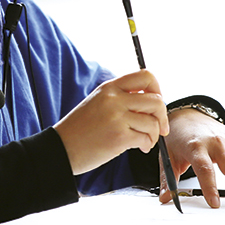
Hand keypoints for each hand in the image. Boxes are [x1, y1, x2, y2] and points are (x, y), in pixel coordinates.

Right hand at [53, 70, 168, 174]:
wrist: (61, 148)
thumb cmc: (79, 129)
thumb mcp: (97, 102)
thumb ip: (120, 97)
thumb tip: (149, 100)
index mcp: (109, 88)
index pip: (146, 76)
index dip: (157, 89)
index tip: (156, 103)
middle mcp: (114, 99)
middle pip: (156, 100)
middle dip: (162, 116)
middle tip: (160, 128)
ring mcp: (117, 117)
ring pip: (153, 122)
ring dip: (154, 135)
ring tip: (145, 141)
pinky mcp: (119, 137)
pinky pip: (146, 138)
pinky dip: (147, 145)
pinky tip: (140, 148)